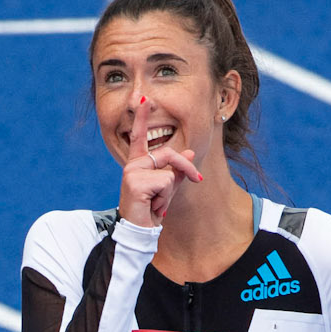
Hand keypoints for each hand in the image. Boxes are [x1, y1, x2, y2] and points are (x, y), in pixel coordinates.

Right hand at [119, 94, 201, 225]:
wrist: (138, 232)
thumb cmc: (151, 211)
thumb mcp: (167, 188)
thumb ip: (177, 170)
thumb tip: (190, 153)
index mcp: (138, 163)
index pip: (139, 137)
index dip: (142, 118)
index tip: (144, 100)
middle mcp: (133, 164)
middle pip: (170, 154)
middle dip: (187, 168)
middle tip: (198, 179)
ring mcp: (132, 172)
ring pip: (169, 172)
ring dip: (170, 191)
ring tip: (157, 203)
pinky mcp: (135, 182)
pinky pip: (165, 182)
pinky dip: (165, 198)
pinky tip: (152, 206)